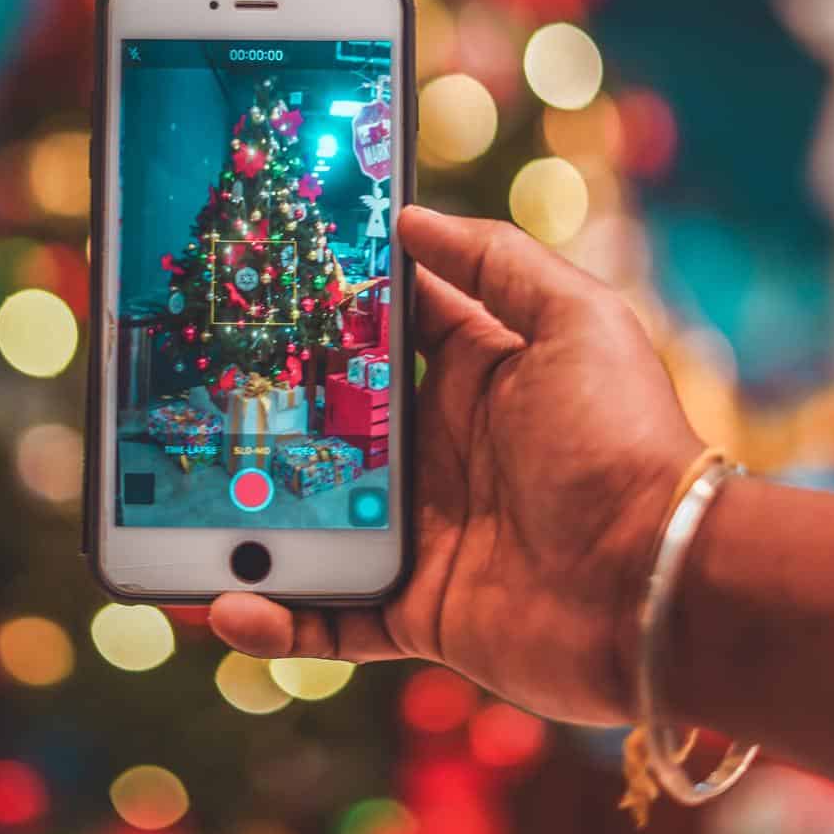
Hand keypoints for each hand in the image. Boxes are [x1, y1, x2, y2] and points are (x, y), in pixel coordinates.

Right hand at [209, 205, 702, 725]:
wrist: (660, 588)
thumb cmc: (623, 443)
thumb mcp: (577, 321)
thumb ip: (494, 260)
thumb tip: (409, 215)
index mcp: (473, 375)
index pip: (380, 329)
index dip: (323, 305)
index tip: (252, 279)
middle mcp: (440, 451)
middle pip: (327, 423)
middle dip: (261, 411)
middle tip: (183, 393)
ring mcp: (423, 533)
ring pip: (311, 520)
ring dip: (246, 518)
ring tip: (173, 511)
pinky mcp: (417, 610)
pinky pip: (328, 617)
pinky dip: (274, 619)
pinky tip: (223, 604)